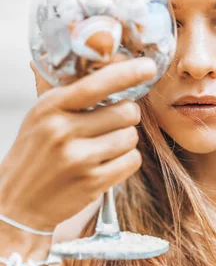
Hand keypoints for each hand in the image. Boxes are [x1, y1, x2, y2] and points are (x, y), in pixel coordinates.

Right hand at [0, 58, 156, 231]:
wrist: (18, 201)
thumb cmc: (35, 153)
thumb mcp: (41, 116)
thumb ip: (69, 93)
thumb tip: (101, 64)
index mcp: (50, 107)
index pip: (96, 84)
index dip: (127, 73)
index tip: (148, 66)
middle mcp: (62, 131)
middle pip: (126, 112)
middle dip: (128, 116)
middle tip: (114, 122)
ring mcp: (78, 158)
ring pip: (131, 137)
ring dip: (126, 140)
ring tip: (105, 146)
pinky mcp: (92, 182)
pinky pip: (132, 160)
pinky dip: (127, 160)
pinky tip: (108, 163)